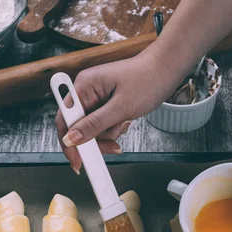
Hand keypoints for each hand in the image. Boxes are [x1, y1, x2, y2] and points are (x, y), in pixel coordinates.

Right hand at [55, 46, 176, 172]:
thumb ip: (94, 124)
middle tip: (112, 147)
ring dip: (108, 133)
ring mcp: (95, 96)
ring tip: (124, 122)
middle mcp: (85, 90)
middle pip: (77, 126)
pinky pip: (101, 123)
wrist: (166, 69)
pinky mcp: (104, 101)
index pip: (65, 119)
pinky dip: (113, 127)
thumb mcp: (121, 107)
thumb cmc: (148, 79)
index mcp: (84, 86)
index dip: (69, 143)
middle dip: (95, 139)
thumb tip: (71, 139)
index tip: (78, 161)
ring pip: (91, 128)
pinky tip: (125, 120)